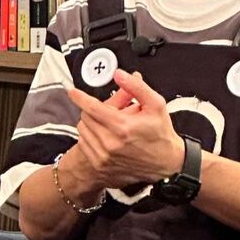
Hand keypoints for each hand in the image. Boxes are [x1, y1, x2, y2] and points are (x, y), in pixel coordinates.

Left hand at [65, 69, 183, 189]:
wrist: (166, 163)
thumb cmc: (161, 134)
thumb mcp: (155, 104)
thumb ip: (136, 87)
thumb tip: (119, 75)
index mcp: (122, 126)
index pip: (91, 107)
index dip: (79, 96)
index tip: (72, 91)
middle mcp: (110, 142)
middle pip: (85, 116)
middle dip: (93, 109)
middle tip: (108, 110)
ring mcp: (104, 155)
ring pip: (83, 129)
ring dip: (90, 122)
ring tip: (108, 123)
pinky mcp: (101, 164)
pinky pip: (84, 143)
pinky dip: (90, 136)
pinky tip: (105, 136)